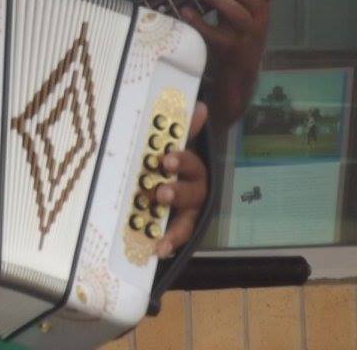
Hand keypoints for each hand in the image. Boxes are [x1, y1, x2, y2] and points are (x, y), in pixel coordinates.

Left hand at [149, 102, 208, 256]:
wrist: (175, 190)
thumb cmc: (173, 164)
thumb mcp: (177, 146)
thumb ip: (185, 129)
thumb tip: (199, 105)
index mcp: (192, 169)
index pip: (191, 163)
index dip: (181, 160)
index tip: (166, 159)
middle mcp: (195, 192)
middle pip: (192, 193)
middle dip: (177, 193)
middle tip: (161, 192)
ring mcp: (189, 213)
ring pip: (187, 220)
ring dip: (175, 228)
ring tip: (160, 236)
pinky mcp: (180, 229)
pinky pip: (177, 238)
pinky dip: (168, 244)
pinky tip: (157, 250)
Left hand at [180, 0, 277, 126]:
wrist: (237, 76)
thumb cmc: (235, 37)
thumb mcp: (240, 15)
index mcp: (261, 9)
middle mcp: (258, 23)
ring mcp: (245, 39)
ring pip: (239, 15)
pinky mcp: (228, 52)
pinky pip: (213, 36)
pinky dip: (198, 22)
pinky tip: (185, 11)